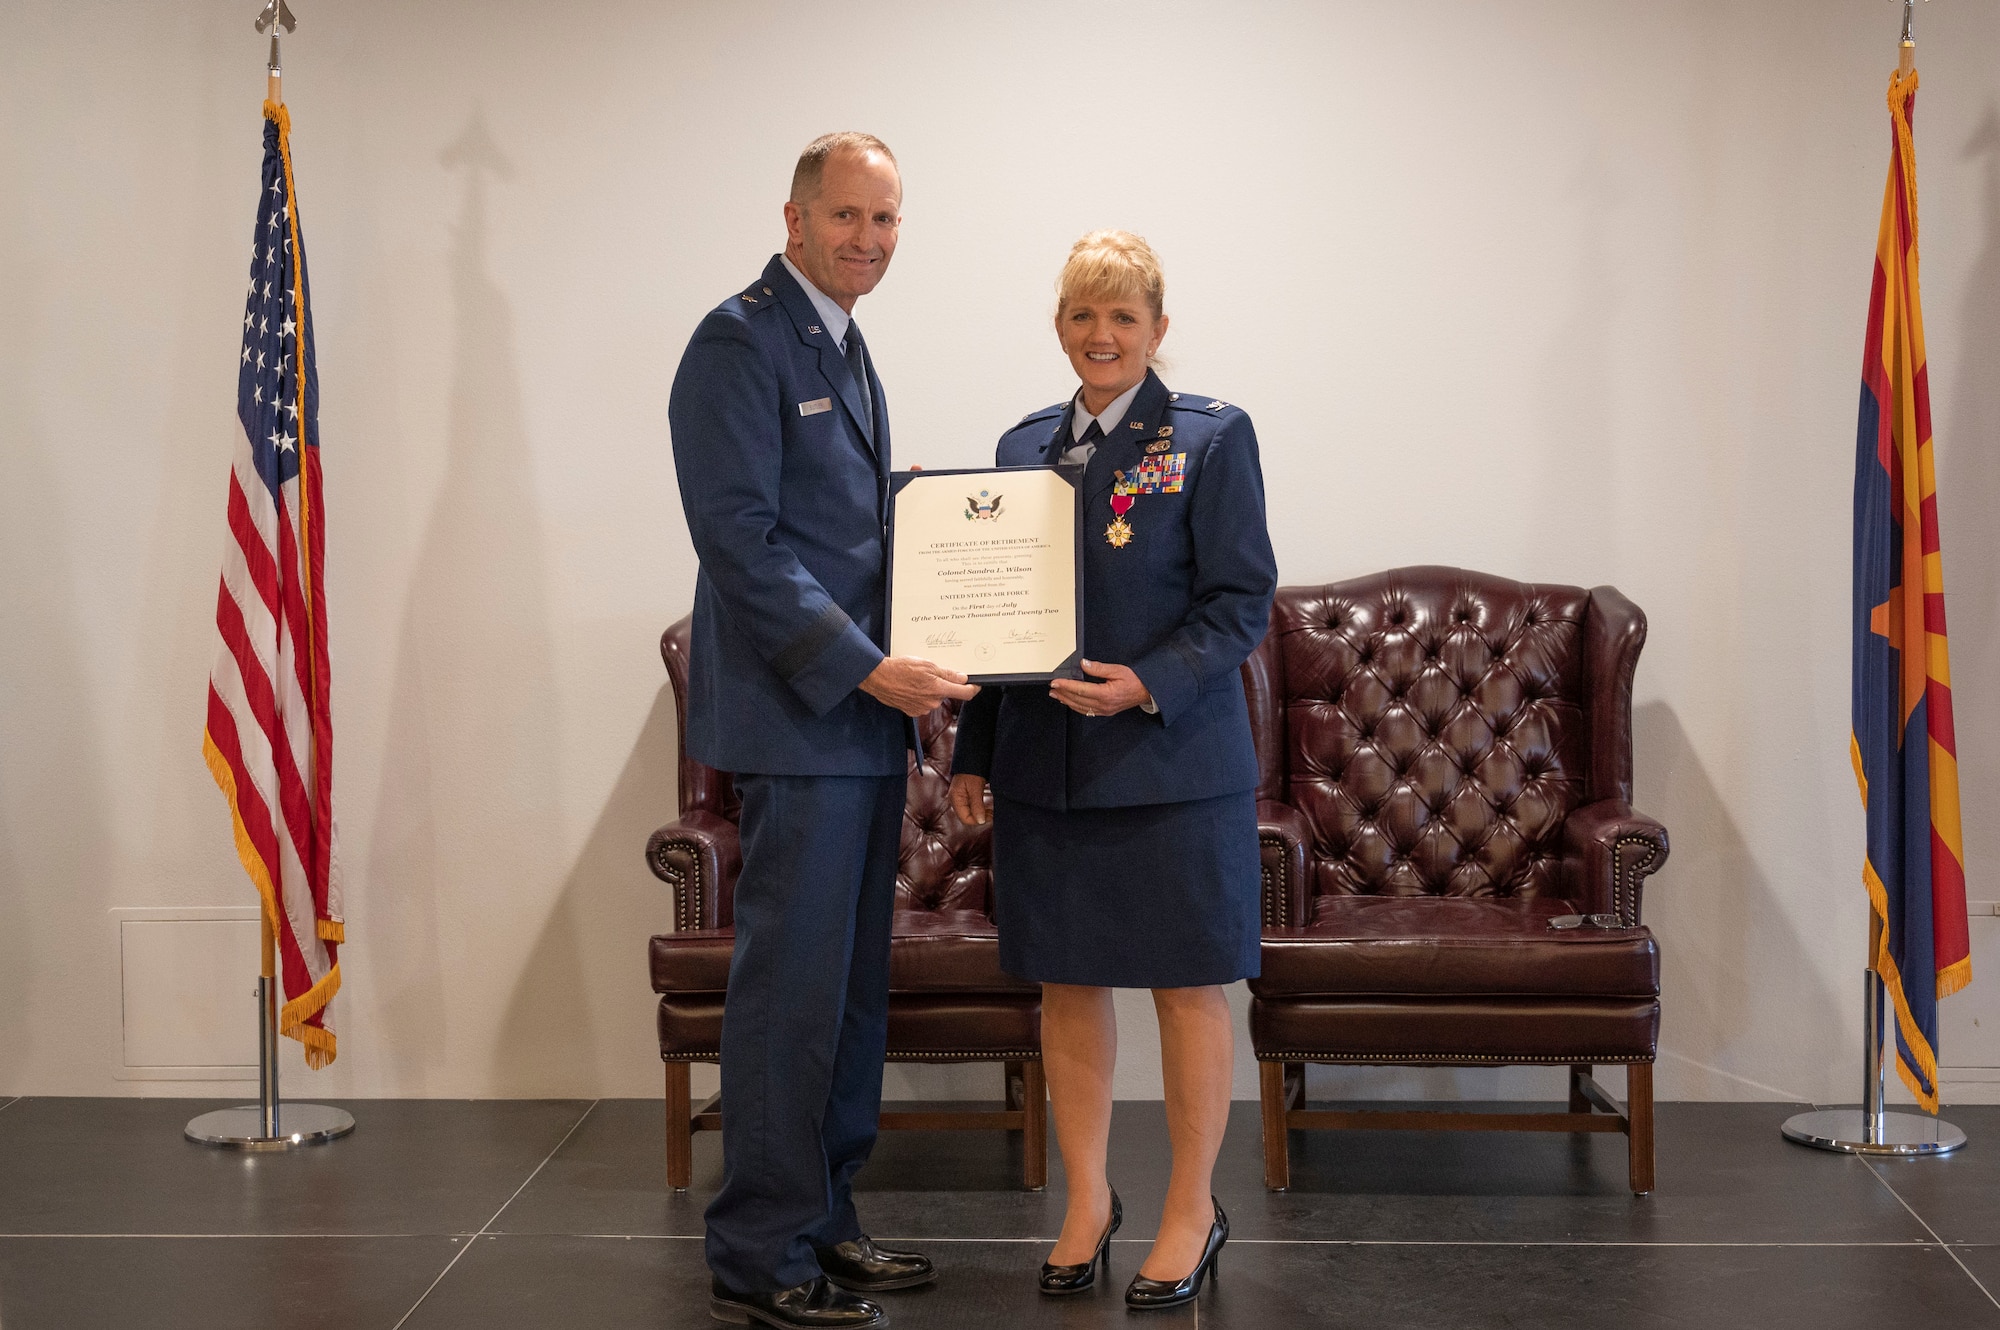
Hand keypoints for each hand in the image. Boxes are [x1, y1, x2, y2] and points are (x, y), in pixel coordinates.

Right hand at [859, 656, 979, 716]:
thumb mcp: (927, 665)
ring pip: (934, 698)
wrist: (879, 679)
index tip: (975, 684)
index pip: (965, 693)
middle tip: (931, 673)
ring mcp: (922, 708)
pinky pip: (923, 703)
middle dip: (943, 684)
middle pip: (947, 694)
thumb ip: (947, 673)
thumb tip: (962, 678)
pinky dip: (920, 696)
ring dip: (930, 690)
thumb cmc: (900, 669)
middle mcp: (933, 702)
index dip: (973, 688)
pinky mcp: (912, 712)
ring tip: (916, 679)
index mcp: (938, 689)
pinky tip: (910, 687)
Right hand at [950, 773, 990, 825]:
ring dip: (982, 814)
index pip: (965, 819)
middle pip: (968, 817)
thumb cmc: (972, 771)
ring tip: (992, 811)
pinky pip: (973, 807)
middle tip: (993, 814)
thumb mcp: (975, 788)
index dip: (978, 821)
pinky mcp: (966, 796)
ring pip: (971, 813)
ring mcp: (961, 799)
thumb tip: (980, 821)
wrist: (972, 758)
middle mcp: (956, 801)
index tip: (990, 816)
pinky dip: (981, 809)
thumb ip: (977, 805)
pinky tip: (988, 807)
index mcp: (955, 799)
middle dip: (980, 818)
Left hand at [1048, 660, 1152, 717]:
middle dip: (1063, 693)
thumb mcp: (1118, 670)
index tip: (1056, 682)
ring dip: (1066, 701)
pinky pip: (1086, 711)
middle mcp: (1103, 705)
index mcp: (1106, 694)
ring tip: (1056, 695)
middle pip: (1077, 700)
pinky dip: (1075, 706)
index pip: (1080, 689)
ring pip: (1080, 707)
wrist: (1147, 692)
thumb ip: (1098, 668)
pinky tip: (1069, 702)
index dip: (1066, 685)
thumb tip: (1083, 664)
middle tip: (1052, 688)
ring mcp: (1104, 710)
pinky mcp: (1105, 711)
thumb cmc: (1135, 680)